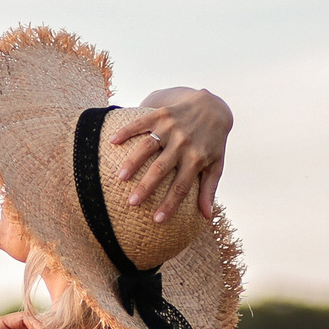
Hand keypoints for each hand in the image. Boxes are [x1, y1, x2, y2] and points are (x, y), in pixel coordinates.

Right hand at [109, 87, 230, 222]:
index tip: (157, 220)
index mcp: (196, 159)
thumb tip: (207, 216)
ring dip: (133, 161)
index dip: (169, 204)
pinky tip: (112, 141)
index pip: (181, 187)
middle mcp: (183, 143)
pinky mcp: (161, 114)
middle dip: (146, 186)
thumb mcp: (216, 165)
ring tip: (120, 177)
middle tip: (132, 202)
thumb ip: (210, 189)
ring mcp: (171, 128)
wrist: (214, 108)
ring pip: (148, 146)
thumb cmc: (213, 142)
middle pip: (161, 168)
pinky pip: (141, 123)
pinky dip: (126, 131)